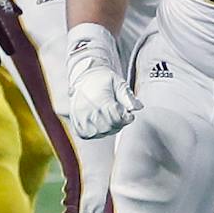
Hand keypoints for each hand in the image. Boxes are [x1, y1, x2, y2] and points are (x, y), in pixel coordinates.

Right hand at [66, 22, 136, 138]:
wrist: (84, 77)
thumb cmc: (103, 79)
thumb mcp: (118, 82)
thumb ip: (127, 96)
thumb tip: (138, 107)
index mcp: (98, 98)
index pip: (116, 117)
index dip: (126, 117)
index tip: (129, 114)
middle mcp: (86, 109)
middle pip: (109, 126)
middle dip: (119, 123)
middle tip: (121, 115)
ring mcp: (79, 117)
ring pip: (99, 132)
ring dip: (109, 129)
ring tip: (111, 118)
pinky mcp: (75, 122)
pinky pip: (87, 135)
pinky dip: (96, 132)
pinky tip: (101, 124)